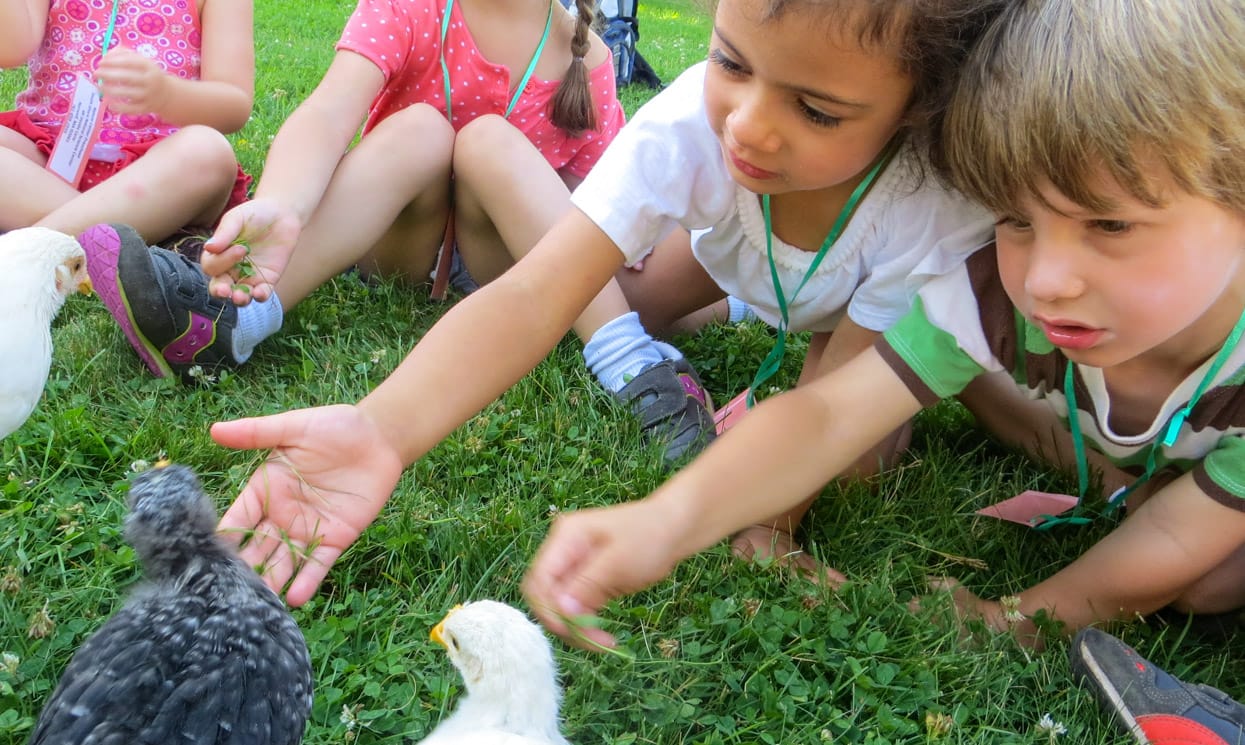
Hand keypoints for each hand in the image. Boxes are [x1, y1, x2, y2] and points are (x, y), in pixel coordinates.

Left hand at [97, 47, 168, 114]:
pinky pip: (131, 109)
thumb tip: (106, 57)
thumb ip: (123, 54)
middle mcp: (150, 81)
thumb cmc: (147, 74)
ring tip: (100, 87)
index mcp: (148, 66)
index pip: (128, 62)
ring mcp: (148, 95)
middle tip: (96, 74)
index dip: (112, 62)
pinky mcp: (146, 108)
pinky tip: (110, 104)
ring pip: (127, 93)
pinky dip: (119, 108)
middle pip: (126, 77)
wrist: (166, 94)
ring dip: (110, 90)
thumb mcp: (141, 60)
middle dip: (107, 75)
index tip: (100, 63)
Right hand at [201, 198, 301, 304]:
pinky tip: (260, 293)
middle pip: (220, 287)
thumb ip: (224, 233)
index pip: (212, 267)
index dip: (222, 262)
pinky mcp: (268, 280)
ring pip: (239, 295)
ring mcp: (249, 276)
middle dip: (220, 291)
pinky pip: (262, 293)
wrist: (282, 214)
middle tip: (225, 291)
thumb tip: (209, 248)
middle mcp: (231, 269)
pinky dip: (260, 296)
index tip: (241, 248)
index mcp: (219, 255)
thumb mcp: (237, 219)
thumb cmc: (254, 214)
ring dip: (239, 299)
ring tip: (240, 297)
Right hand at [213, 404, 404, 606]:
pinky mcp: (336, 537)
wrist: (378, 437)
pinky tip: (295, 599)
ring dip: (272, 581)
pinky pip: (319, 563)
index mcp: (265, 490)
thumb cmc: (334, 427)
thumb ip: (257, 433)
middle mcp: (281, 514)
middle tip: (224, 594)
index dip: (224, 537)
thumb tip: (215, 430)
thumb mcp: (294, 427)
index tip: (202, 559)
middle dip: (243, 569)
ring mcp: (307, 529)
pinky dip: (308, 580)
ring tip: (257, 604)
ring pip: (284, 561)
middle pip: (257, 547)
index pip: (238, 518)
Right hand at [522, 500, 681, 649]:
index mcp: (566, 538)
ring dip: (577, 628)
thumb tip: (561, 611)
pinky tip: (604, 639)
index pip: (540, 578)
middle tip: (593, 643)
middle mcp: (564, 552)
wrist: (675, 529)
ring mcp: (574, 567)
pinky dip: (587, 625)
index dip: (549, 608)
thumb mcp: (619, 562)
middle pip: (547, 595)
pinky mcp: (586, 582)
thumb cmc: (649, 536)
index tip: (571, 630)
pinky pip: (577, 609)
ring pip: (561, 607)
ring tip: (605, 644)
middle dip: (564, 622)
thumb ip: (587, 585)